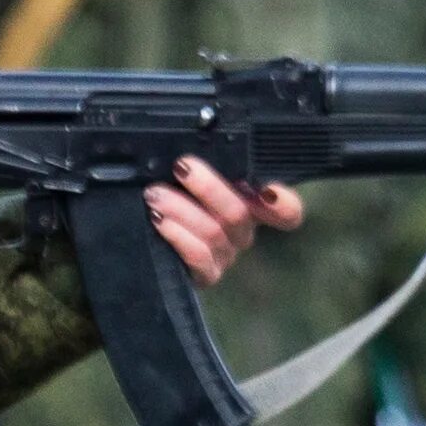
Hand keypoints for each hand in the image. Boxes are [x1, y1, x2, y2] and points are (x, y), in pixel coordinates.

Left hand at [148, 156, 302, 284]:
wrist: (138, 235)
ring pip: (213, 232)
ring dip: (181, 208)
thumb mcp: (189, 172)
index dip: (284, 203)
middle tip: (181, 167)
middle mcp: (242, 232)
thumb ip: (208, 163)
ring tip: (155, 194)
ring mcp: (225, 256)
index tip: (268, 190)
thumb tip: (198, 150)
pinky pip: (198, 257)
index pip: (287, 211)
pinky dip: (178, 235)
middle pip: (239, 213)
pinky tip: (159, 221)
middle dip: (208, 188)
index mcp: (249, 205)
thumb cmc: (170, 190)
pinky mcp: (205, 274)